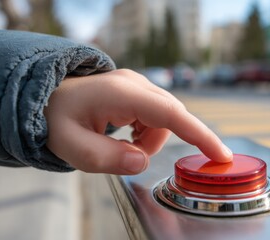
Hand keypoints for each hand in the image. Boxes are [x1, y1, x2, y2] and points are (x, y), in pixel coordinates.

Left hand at [44, 69, 232, 174]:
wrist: (48, 97)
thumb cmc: (56, 119)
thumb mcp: (72, 145)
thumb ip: (106, 158)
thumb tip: (142, 161)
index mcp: (121, 94)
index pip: (170, 114)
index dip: (199, 134)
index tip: (221, 154)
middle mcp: (135, 84)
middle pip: (170, 118)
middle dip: (155, 144)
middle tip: (125, 155)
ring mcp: (138, 84)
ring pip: (164, 121)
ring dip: (148, 141)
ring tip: (117, 145)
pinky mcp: (138, 90)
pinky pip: (156, 117)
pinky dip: (145, 133)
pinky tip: (124, 135)